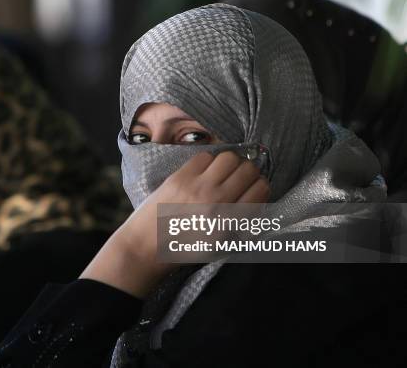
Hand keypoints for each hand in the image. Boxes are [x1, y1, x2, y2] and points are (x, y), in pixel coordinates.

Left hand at [80, 151, 269, 298]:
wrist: (146, 247)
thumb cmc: (182, 250)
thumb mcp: (219, 245)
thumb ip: (240, 223)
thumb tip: (255, 196)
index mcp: (229, 222)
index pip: (261, 190)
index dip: (261, 187)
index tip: (254, 189)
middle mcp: (216, 202)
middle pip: (248, 170)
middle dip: (249, 172)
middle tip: (240, 178)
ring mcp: (196, 187)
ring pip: (229, 157)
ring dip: (231, 163)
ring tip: (222, 173)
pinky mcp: (179, 178)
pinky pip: (204, 156)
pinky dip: (208, 162)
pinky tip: (202, 173)